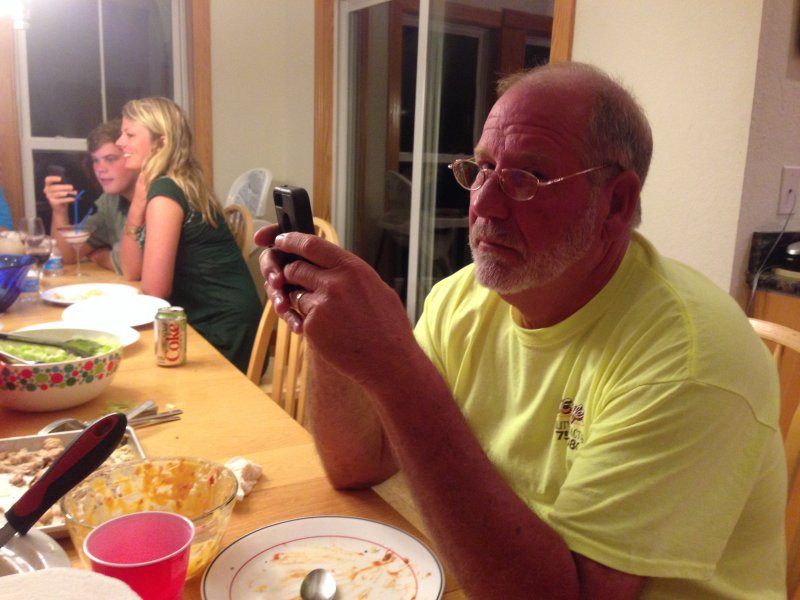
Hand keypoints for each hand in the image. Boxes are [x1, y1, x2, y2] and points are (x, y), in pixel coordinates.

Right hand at [43, 175, 75, 208]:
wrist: (60, 208)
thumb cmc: (62, 196)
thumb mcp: (63, 190)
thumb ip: (65, 186)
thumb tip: (72, 186)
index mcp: (48, 185)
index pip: (48, 180)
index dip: (53, 178)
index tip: (60, 178)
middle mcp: (47, 190)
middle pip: (55, 187)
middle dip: (64, 187)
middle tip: (72, 187)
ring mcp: (49, 197)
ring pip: (59, 193)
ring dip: (68, 193)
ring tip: (75, 193)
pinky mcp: (53, 202)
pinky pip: (62, 200)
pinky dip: (69, 199)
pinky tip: (74, 198)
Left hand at [256, 226, 416, 386]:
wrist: (391, 362)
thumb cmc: (389, 327)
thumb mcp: (377, 288)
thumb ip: (351, 275)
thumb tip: (333, 266)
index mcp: (353, 268)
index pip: (311, 244)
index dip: (291, 240)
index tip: (281, 240)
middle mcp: (335, 282)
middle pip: (295, 268)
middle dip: (292, 275)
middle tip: (301, 284)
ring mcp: (321, 305)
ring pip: (296, 294)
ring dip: (304, 302)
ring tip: (331, 317)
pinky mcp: (312, 326)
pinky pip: (301, 318)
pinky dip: (310, 324)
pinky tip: (332, 334)